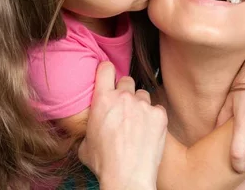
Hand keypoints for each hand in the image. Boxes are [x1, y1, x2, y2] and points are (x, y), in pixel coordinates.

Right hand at [78, 62, 167, 189]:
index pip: (106, 68)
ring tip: (136, 122)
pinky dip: (153, 116)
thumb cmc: (104, 163)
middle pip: (127, 81)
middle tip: (123, 108)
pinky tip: (148, 130)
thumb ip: (90, 126)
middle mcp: (124, 97)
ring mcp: (144, 105)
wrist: (128, 175)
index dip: (107, 70)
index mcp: (103, 100)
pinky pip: (156, 108)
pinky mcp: (159, 114)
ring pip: (143, 94)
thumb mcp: (85, 143)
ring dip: (139, 104)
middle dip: (124, 91)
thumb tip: (93, 125)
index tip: (108, 74)